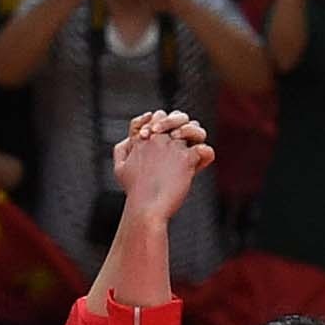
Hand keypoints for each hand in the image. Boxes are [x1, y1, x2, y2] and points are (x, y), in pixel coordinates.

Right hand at [110, 106, 208, 221]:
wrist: (146, 208)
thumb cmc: (134, 191)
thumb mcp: (120, 168)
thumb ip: (122, 149)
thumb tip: (133, 138)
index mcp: (141, 138)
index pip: (157, 115)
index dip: (165, 122)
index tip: (167, 135)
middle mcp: (157, 139)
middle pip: (177, 117)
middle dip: (183, 125)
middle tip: (185, 139)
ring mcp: (173, 147)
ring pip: (194, 128)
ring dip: (196, 135)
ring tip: (194, 146)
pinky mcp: (186, 159)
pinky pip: (204, 149)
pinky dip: (205, 155)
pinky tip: (200, 162)